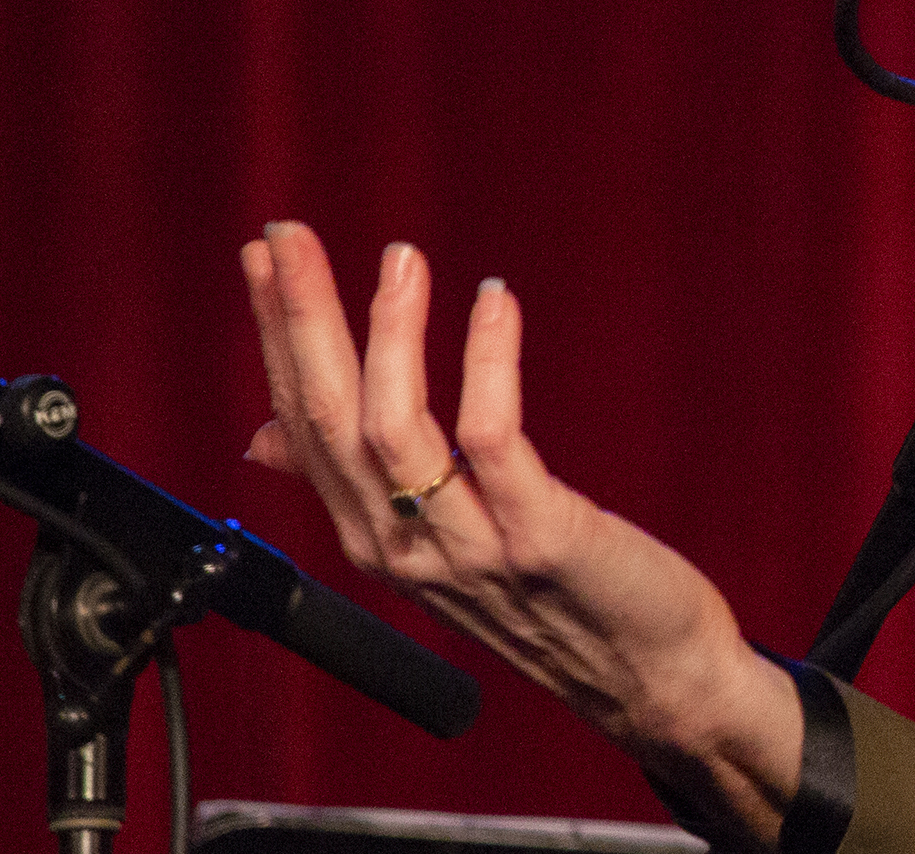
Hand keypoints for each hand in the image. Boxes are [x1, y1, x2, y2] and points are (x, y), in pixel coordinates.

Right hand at [241, 223, 800, 829]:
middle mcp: (402, 548)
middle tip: (286, 238)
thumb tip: (265, 437)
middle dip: (300, 322)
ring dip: (389, 333)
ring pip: (393, 431)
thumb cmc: (551, 596)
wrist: (650, 677)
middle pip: (328, 421)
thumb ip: (354, 487)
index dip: (278, 337)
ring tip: (397, 259)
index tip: (264, 258)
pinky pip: (493, 440)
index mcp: (372, 538)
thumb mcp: (438, 543)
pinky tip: (493, 303)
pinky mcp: (537, 538)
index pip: (302, 423)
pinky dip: (487, 363)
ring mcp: (467, 547)